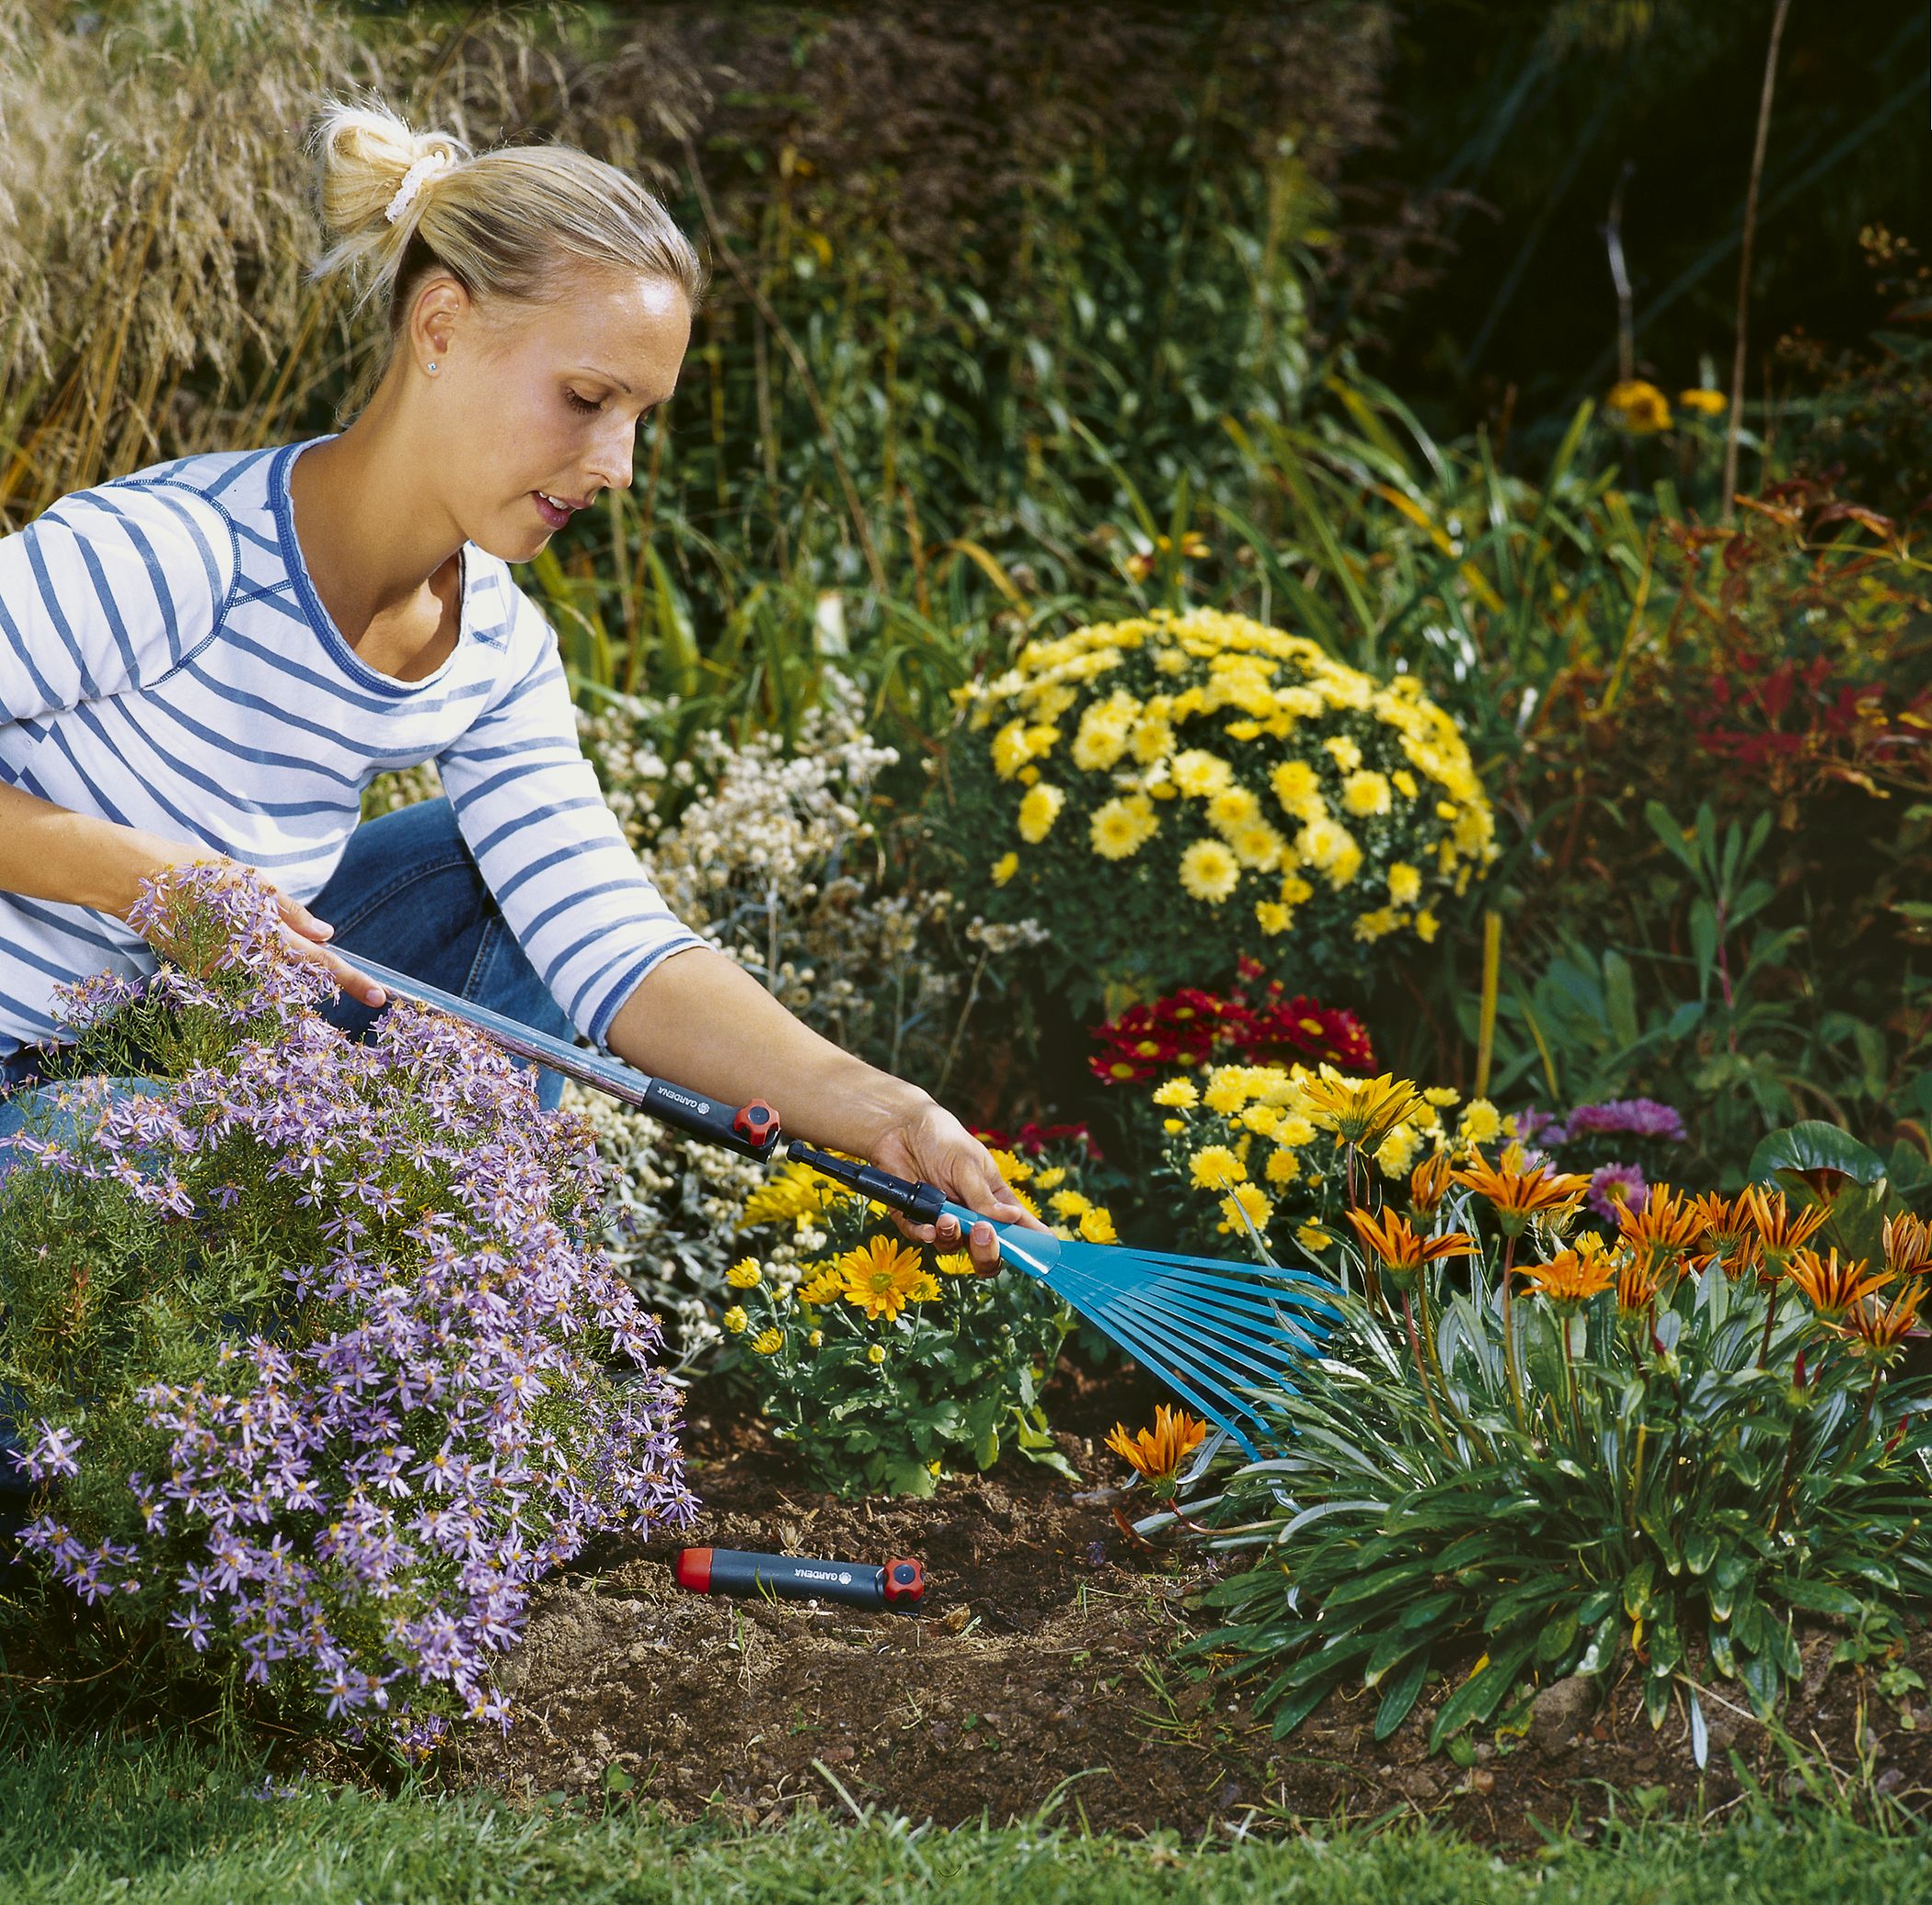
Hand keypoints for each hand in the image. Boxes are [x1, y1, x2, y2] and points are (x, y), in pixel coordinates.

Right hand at [118, 833, 388, 1009]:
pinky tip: (229, 929)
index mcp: (263, 937)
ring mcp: (222, 972)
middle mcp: (244, 962)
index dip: (352, 980)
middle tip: (357, 980)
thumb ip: (288, 912)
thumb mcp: (249, 882)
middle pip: (299, 977)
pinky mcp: (203, 973)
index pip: (319, 964)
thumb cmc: (193, 871)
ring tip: (257, 931)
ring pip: (270, 974)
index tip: (381, 998)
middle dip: (326, 977)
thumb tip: (327, 932)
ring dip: (281, 962)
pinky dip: (250, 956)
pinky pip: (242, 969)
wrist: (128, 881)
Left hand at [869, 1097, 1049, 1273]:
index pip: (1018, 1227)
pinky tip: (928, 1228)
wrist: (900, 1127)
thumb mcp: (969, 1164)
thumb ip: (984, 1197)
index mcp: (993, 1199)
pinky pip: (921, 1237)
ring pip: (953, 1248)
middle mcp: (971, 1215)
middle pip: (986, 1251)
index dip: (1032, 1243)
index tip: (1045, 1252)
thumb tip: (1012, 1218)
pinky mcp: (915, 1219)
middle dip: (987, 1251)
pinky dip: (925, 1236)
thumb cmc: (942, 1140)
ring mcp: (943, 1220)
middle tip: (984, 1234)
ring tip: (947, 1219)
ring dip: (953, 1238)